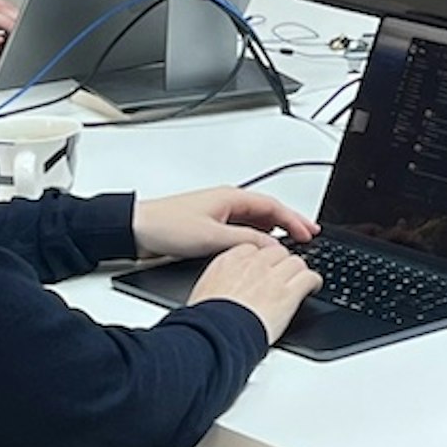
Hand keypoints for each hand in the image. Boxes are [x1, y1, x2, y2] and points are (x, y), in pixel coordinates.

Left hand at [132, 184, 317, 263]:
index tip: (310, 232)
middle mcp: (227, 202)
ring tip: (290, 244)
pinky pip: (242, 228)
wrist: (136, 229)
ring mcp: (218, 214)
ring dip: (274, 231)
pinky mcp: (209, 226)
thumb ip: (246, 240)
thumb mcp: (213, 237)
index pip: (273, 206)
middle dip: (290, 223)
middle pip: (268, 211)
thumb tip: (272, 246)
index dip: (294, 219)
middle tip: (309, 235)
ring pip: (255, 220)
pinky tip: (260, 248)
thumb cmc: (167, 226)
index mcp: (231, 197)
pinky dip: (257, 237)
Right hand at [183, 234, 319, 345]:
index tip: (264, 268)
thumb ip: (219, 281)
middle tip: (283, 276)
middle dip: (281, 263)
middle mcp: (253, 264)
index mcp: (229, 261)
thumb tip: (222, 287)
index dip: (262, 259)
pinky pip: (309, 277)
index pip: (253, 248)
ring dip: (298, 272)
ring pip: (296, 262)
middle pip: (277, 251)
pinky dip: (313, 282)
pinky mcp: (289, 292)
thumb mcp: (203, 292)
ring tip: (300, 281)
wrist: (218, 334)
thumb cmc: (207, 321)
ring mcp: (272, 276)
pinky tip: (313, 287)